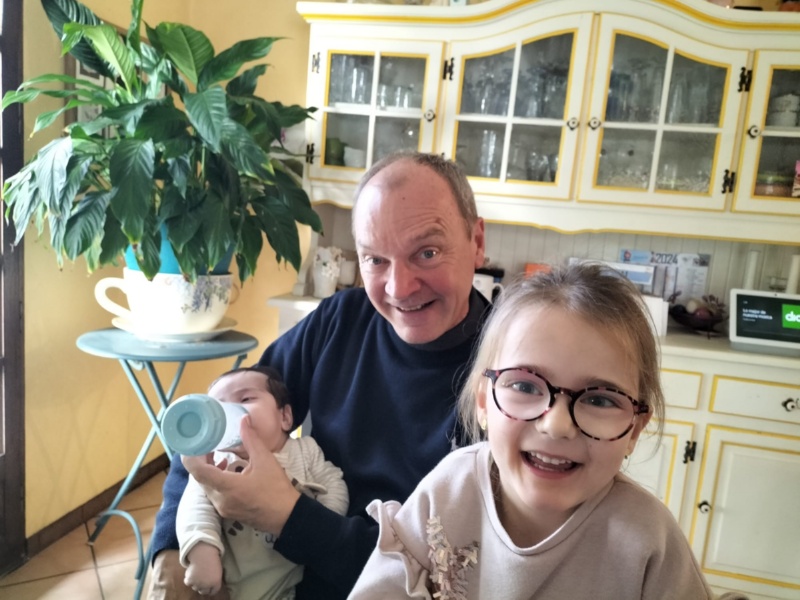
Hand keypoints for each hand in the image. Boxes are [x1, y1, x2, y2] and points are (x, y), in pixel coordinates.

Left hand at [182, 416, 300, 534]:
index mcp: (226, 486)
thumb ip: (250, 439)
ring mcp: (222, 508)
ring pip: (206, 486)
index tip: (197, 442)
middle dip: (201, 460)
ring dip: (208, 470)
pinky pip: (213, 494)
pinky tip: (227, 471)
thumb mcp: (265, 460)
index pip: (197, 471)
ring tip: (218, 456)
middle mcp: (219, 499)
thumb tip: (243, 420)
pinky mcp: (227, 512)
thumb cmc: (276, 488)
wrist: (287, 515)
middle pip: (199, 477)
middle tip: (208, 444)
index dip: (192, 455)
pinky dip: (215, 480)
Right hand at [184, 542, 222, 595]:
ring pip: (195, 588)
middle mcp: (207, 586)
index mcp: (216, 583)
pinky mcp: (190, 581)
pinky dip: (188, 579)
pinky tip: (191, 573)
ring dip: (195, 583)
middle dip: (203, 587)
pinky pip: (188, 583)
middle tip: (201, 581)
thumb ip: (215, 578)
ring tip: (196, 575)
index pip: (213, 591)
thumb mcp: (218, 569)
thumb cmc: (213, 558)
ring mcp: (198, 584)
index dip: (211, 589)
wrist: (203, 553)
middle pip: (203, 591)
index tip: (209, 586)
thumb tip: (211, 581)